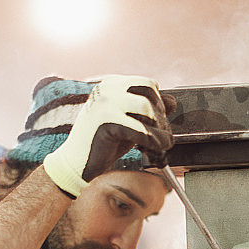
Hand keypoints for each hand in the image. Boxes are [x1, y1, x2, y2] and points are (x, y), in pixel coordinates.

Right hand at [42, 75, 175, 197]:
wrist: (76, 164)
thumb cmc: (102, 143)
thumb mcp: (127, 121)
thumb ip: (146, 110)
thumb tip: (173, 102)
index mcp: (110, 85)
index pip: (148, 85)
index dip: (159, 104)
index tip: (158, 123)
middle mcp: (107, 89)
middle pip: (150, 95)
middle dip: (161, 118)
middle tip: (162, 136)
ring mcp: (105, 103)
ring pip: (148, 110)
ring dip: (160, 130)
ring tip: (161, 144)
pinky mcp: (107, 122)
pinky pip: (141, 130)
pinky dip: (153, 141)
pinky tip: (155, 150)